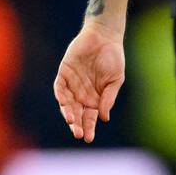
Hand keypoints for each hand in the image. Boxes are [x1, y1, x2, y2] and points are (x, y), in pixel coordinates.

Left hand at [53, 21, 124, 142]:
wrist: (104, 36)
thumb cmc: (113, 57)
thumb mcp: (115, 79)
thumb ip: (109, 97)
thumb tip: (104, 118)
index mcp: (95, 98)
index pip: (90, 117)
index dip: (89, 127)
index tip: (88, 138)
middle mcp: (81, 94)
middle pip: (77, 114)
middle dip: (77, 125)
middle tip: (79, 133)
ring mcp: (72, 84)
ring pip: (66, 104)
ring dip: (68, 113)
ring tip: (72, 121)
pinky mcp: (64, 73)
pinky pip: (59, 88)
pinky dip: (61, 96)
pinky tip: (65, 103)